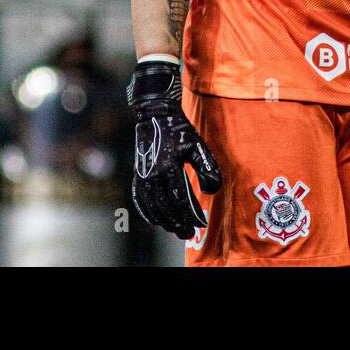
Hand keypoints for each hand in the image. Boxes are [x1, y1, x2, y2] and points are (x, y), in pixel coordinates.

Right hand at [127, 60, 222, 237]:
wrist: (154, 115)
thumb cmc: (178, 129)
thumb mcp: (197, 145)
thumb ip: (206, 168)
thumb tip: (210, 191)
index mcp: (168, 168)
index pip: (180, 200)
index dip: (190, 215)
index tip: (200, 225)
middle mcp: (153, 176)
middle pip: (166, 208)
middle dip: (178, 223)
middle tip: (188, 234)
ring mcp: (143, 176)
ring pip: (153, 207)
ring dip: (164, 221)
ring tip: (176, 229)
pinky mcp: (138, 175)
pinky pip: (141, 200)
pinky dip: (148, 213)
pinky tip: (156, 220)